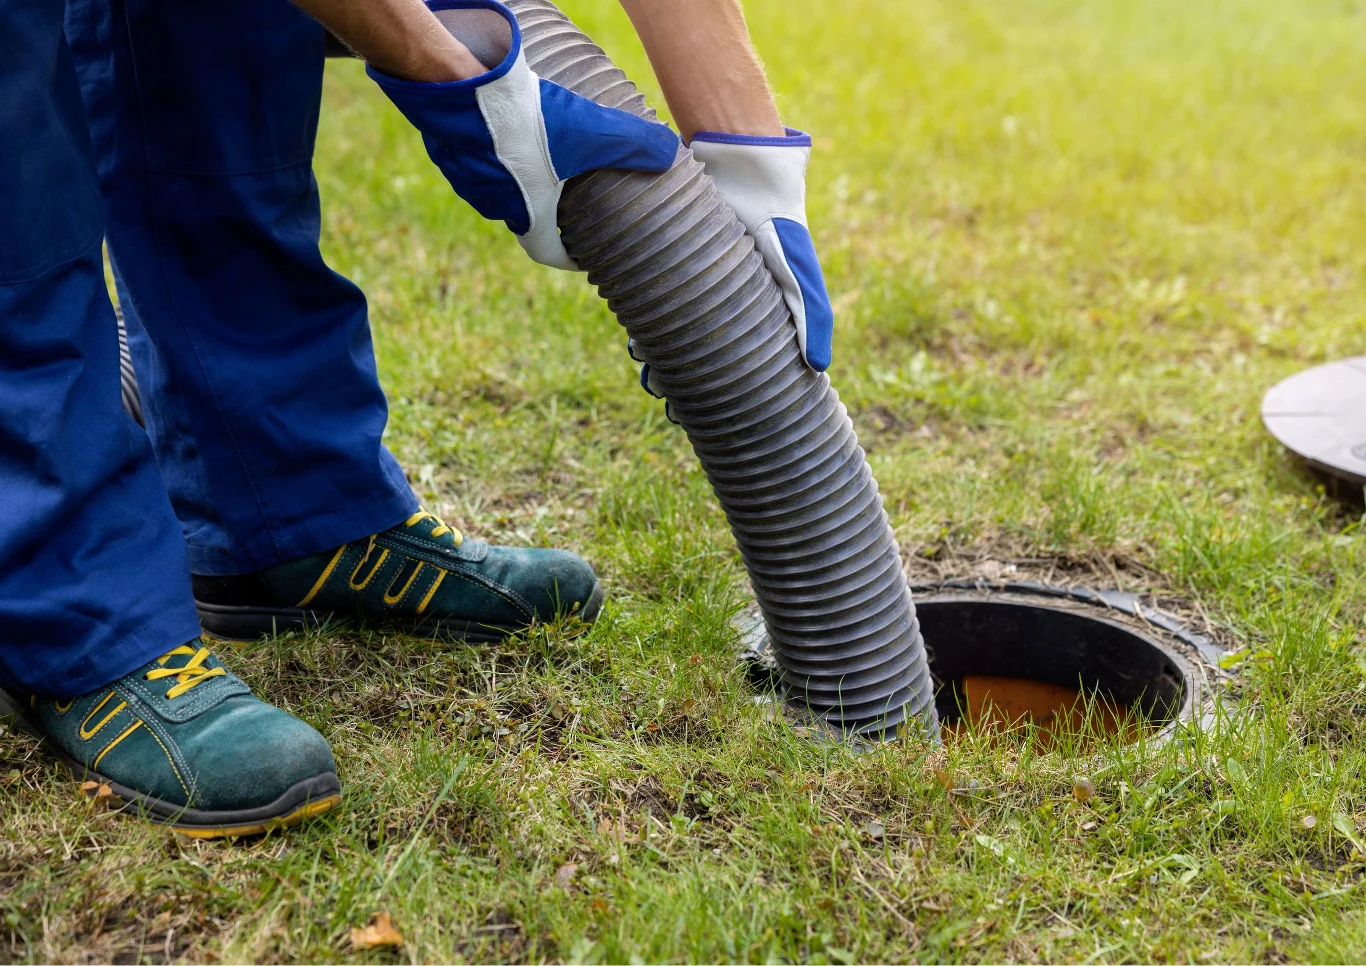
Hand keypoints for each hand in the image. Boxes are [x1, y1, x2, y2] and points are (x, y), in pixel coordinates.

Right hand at [368, 0, 678, 269]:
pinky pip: (476, 158)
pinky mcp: (449, 149)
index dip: (569, 256)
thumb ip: (634, 143)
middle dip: (548, 209)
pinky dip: (495, 151)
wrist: (459, 87)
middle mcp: (494, 203)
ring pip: (499, 186)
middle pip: (525, 216)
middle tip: (568, 193)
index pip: (548, 252)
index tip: (582, 254)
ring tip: (541, 155)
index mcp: (528, 213)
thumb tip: (672, 152)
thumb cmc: (528, 121)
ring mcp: (467, 178)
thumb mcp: (593, 131)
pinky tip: (509, 127)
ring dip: (520, 177)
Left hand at [633, 127, 833, 414]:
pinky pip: (645, 291)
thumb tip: (819, 368)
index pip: (724, 366)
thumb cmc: (779, 217)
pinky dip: (637, 311)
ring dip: (649, 348)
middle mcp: (716, 300)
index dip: (705, 394)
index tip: (683, 414)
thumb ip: (813, 315)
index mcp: (751, 313)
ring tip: (642, 359)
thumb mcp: (799, 268)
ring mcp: (687, 277)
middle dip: (668, 375)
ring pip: (661, 326)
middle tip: (656, 387)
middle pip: (687, 352)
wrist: (743, 157)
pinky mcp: (661, 254)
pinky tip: (628, 324)